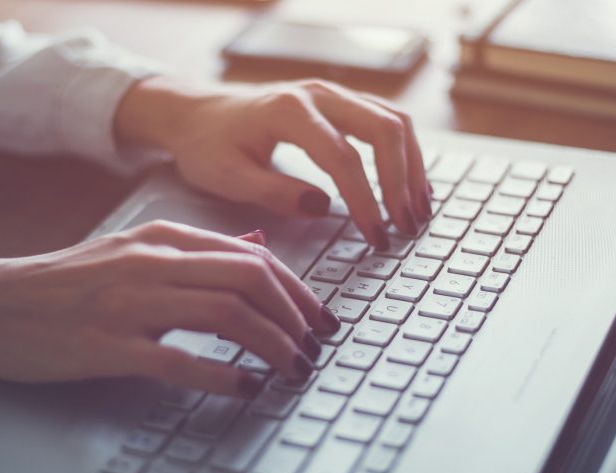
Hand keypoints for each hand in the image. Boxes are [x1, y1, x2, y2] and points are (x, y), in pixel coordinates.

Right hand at [0, 221, 339, 396]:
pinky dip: (223, 374)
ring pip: (226, 314)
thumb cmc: (62, 283)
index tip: (319, 320)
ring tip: (292, 370)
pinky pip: (180, 359)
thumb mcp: (131, 251)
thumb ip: (194, 251)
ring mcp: (129, 303)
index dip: (298, 291)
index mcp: (162, 239)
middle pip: (250, 280)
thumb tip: (254, 249)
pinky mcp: (107, 345)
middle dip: (296, 317)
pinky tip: (246, 387)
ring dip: (272, 345)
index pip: (253, 257)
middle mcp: (152, 263)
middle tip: (315, 348)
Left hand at [115, 77, 431, 249]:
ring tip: (418, 211)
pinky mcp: (341, 102)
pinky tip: (410, 187)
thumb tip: (322, 207)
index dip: (365, 199)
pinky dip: (405, 154)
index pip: (342, 156)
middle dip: (401, 181)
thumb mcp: (226, 177)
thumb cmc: (208, 145)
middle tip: (406, 226)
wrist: (197, 113)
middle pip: (383, 129)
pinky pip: (387, 120)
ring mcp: (333, 94)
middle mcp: (318, 94)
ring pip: (393, 121)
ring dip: (412, 166)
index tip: (376, 235)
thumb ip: (272, 192)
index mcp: (287, 111)